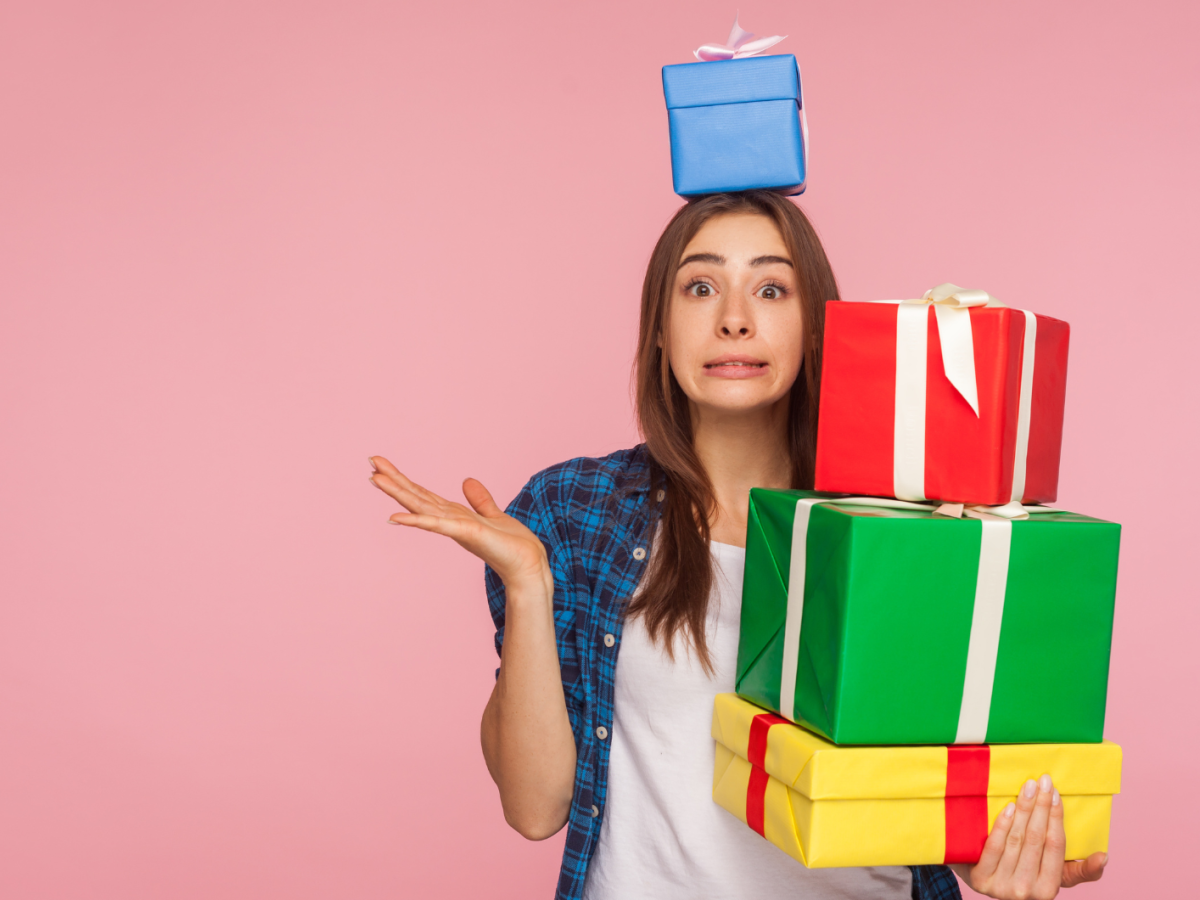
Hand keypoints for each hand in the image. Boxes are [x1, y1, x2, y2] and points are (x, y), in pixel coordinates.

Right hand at [368, 456, 551, 591]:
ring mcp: (455, 527)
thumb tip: (467, 481)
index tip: (383, 465)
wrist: (528, 567)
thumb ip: (479, 499)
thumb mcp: (493, 514)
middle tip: (371, 462)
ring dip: (398, 493)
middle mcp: (450, 520)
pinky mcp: (466, 533)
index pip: (424, 494)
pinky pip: (437, 524)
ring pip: (420, 506)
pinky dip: (417, 520)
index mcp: (454, 514)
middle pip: (416, 496)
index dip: (404, 480)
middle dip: (394, 480)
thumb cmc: (512, 546)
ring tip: (375, 479)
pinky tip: (395, 517)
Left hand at [953, 774, 1106, 897]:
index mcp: (1048, 889)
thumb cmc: (1025, 875)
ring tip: (1028, 787)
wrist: (986, 883)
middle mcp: (1026, 890)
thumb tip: (1104, 856)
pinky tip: (1009, 807)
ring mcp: (1002, 886)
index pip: (1055, 846)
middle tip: (1043, 781)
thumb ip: (1081, 870)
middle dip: (1041, 807)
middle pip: (1036, 839)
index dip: (1056, 818)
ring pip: (1016, 840)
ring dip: (1024, 810)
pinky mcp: (980, 880)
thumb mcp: (1054, 877)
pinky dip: (1003, 825)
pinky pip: (995, 846)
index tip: (1055, 793)